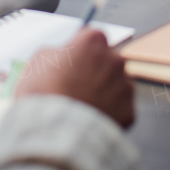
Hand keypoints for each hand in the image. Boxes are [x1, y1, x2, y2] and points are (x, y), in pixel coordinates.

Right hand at [14, 27, 135, 127]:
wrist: (56, 132)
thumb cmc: (44, 92)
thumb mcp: (39, 60)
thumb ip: (57, 52)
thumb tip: (62, 55)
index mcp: (94, 41)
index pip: (91, 37)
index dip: (80, 50)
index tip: (72, 61)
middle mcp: (115, 58)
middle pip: (107, 60)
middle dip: (94, 71)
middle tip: (76, 87)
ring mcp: (125, 84)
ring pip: (115, 84)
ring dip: (103, 92)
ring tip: (82, 106)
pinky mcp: (129, 110)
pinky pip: (120, 108)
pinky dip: (109, 112)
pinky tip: (91, 118)